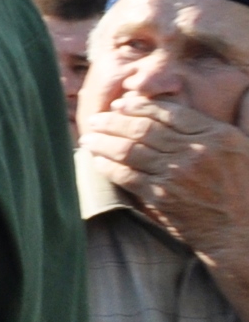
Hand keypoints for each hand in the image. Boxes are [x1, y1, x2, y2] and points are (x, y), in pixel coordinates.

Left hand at [84, 91, 248, 265]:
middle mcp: (195, 152)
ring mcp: (176, 175)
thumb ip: (246, 116)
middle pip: (143, 129)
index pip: (170, 112)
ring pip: (129, 150)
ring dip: (103, 142)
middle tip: (95, 120)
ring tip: (88, 138)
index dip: (139, 106)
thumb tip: (247, 91)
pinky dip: (107, 166)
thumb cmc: (245, 186)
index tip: (120, 105)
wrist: (238, 230)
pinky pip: (126, 175)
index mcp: (217, 135)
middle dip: (113, 122)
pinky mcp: (160, 196)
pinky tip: (96, 160)